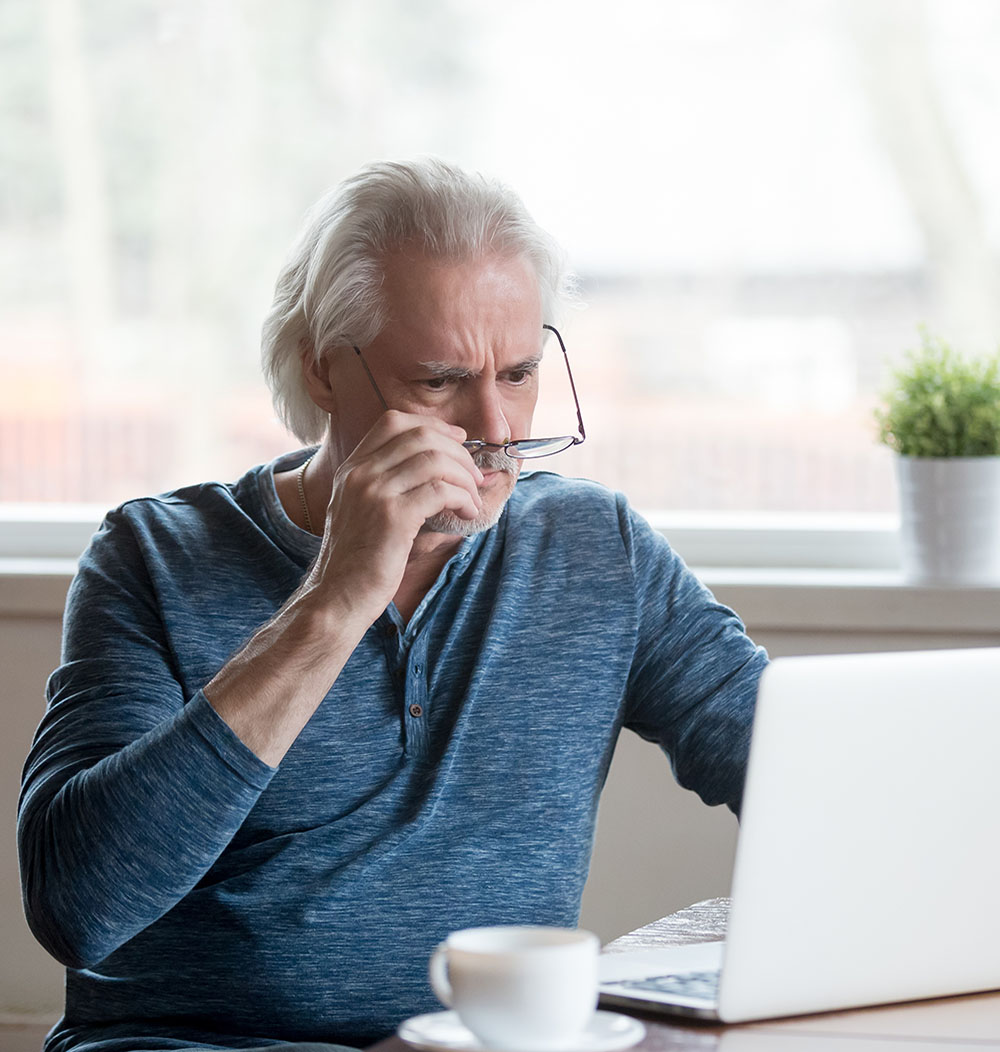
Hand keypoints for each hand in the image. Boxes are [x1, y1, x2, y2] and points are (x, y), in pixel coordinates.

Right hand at [305, 410, 484, 621]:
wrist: (338, 597)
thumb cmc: (358, 560)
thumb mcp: (361, 510)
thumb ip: (387, 484)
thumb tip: (439, 466)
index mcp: (352, 468)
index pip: (394, 421)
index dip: (433, 426)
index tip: (458, 440)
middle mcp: (360, 473)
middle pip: (420, 435)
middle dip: (458, 451)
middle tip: (474, 474)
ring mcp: (374, 492)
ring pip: (435, 460)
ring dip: (464, 476)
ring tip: (472, 498)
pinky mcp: (393, 517)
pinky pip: (440, 491)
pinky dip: (463, 498)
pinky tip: (466, 513)